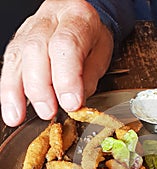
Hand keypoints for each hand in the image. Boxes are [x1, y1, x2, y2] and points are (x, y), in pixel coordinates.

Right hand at [0, 0, 113, 126]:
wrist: (78, 19)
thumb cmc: (92, 39)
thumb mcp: (102, 55)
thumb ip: (89, 78)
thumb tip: (75, 103)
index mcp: (76, 18)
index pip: (66, 46)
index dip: (67, 77)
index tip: (71, 103)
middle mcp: (49, 21)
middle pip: (35, 50)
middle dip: (40, 87)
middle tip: (49, 112)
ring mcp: (28, 30)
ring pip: (16, 58)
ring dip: (15, 92)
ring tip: (18, 116)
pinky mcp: (17, 44)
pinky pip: (8, 66)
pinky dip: (8, 91)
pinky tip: (11, 110)